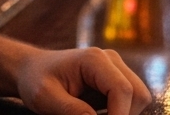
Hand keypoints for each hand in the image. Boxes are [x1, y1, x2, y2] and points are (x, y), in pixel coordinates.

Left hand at [15, 47, 152, 114]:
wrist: (31, 70)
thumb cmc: (35, 81)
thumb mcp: (46, 99)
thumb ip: (72, 111)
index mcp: (95, 59)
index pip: (123, 90)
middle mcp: (111, 60)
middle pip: (138, 94)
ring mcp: (116, 69)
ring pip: (138, 99)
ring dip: (121, 114)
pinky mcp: (115, 80)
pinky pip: (130, 102)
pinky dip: (118, 113)